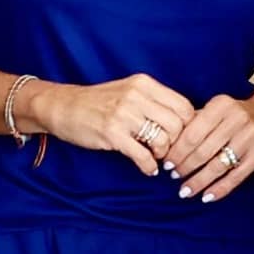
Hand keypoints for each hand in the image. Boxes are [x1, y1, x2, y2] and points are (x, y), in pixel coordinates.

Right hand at [40, 73, 196, 175]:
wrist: (64, 106)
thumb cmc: (100, 102)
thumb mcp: (131, 92)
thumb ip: (156, 102)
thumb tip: (189, 122)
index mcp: (145, 84)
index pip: (184, 106)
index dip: (189, 126)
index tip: (183, 138)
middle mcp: (136, 96)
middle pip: (177, 125)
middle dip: (177, 144)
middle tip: (169, 151)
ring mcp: (124, 114)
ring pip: (163, 140)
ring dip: (163, 155)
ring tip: (155, 157)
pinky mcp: (112, 134)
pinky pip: (143, 156)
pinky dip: (149, 167)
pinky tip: (148, 169)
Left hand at [162, 93, 253, 203]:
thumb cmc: (235, 114)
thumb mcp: (215, 109)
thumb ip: (194, 122)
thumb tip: (168, 144)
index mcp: (221, 105)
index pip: (193, 132)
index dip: (177, 151)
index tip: (167, 162)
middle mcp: (237, 119)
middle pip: (204, 150)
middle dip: (186, 166)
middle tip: (175, 176)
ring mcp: (251, 137)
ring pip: (218, 165)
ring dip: (199, 181)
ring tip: (186, 190)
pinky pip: (237, 176)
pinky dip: (220, 189)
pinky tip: (207, 196)